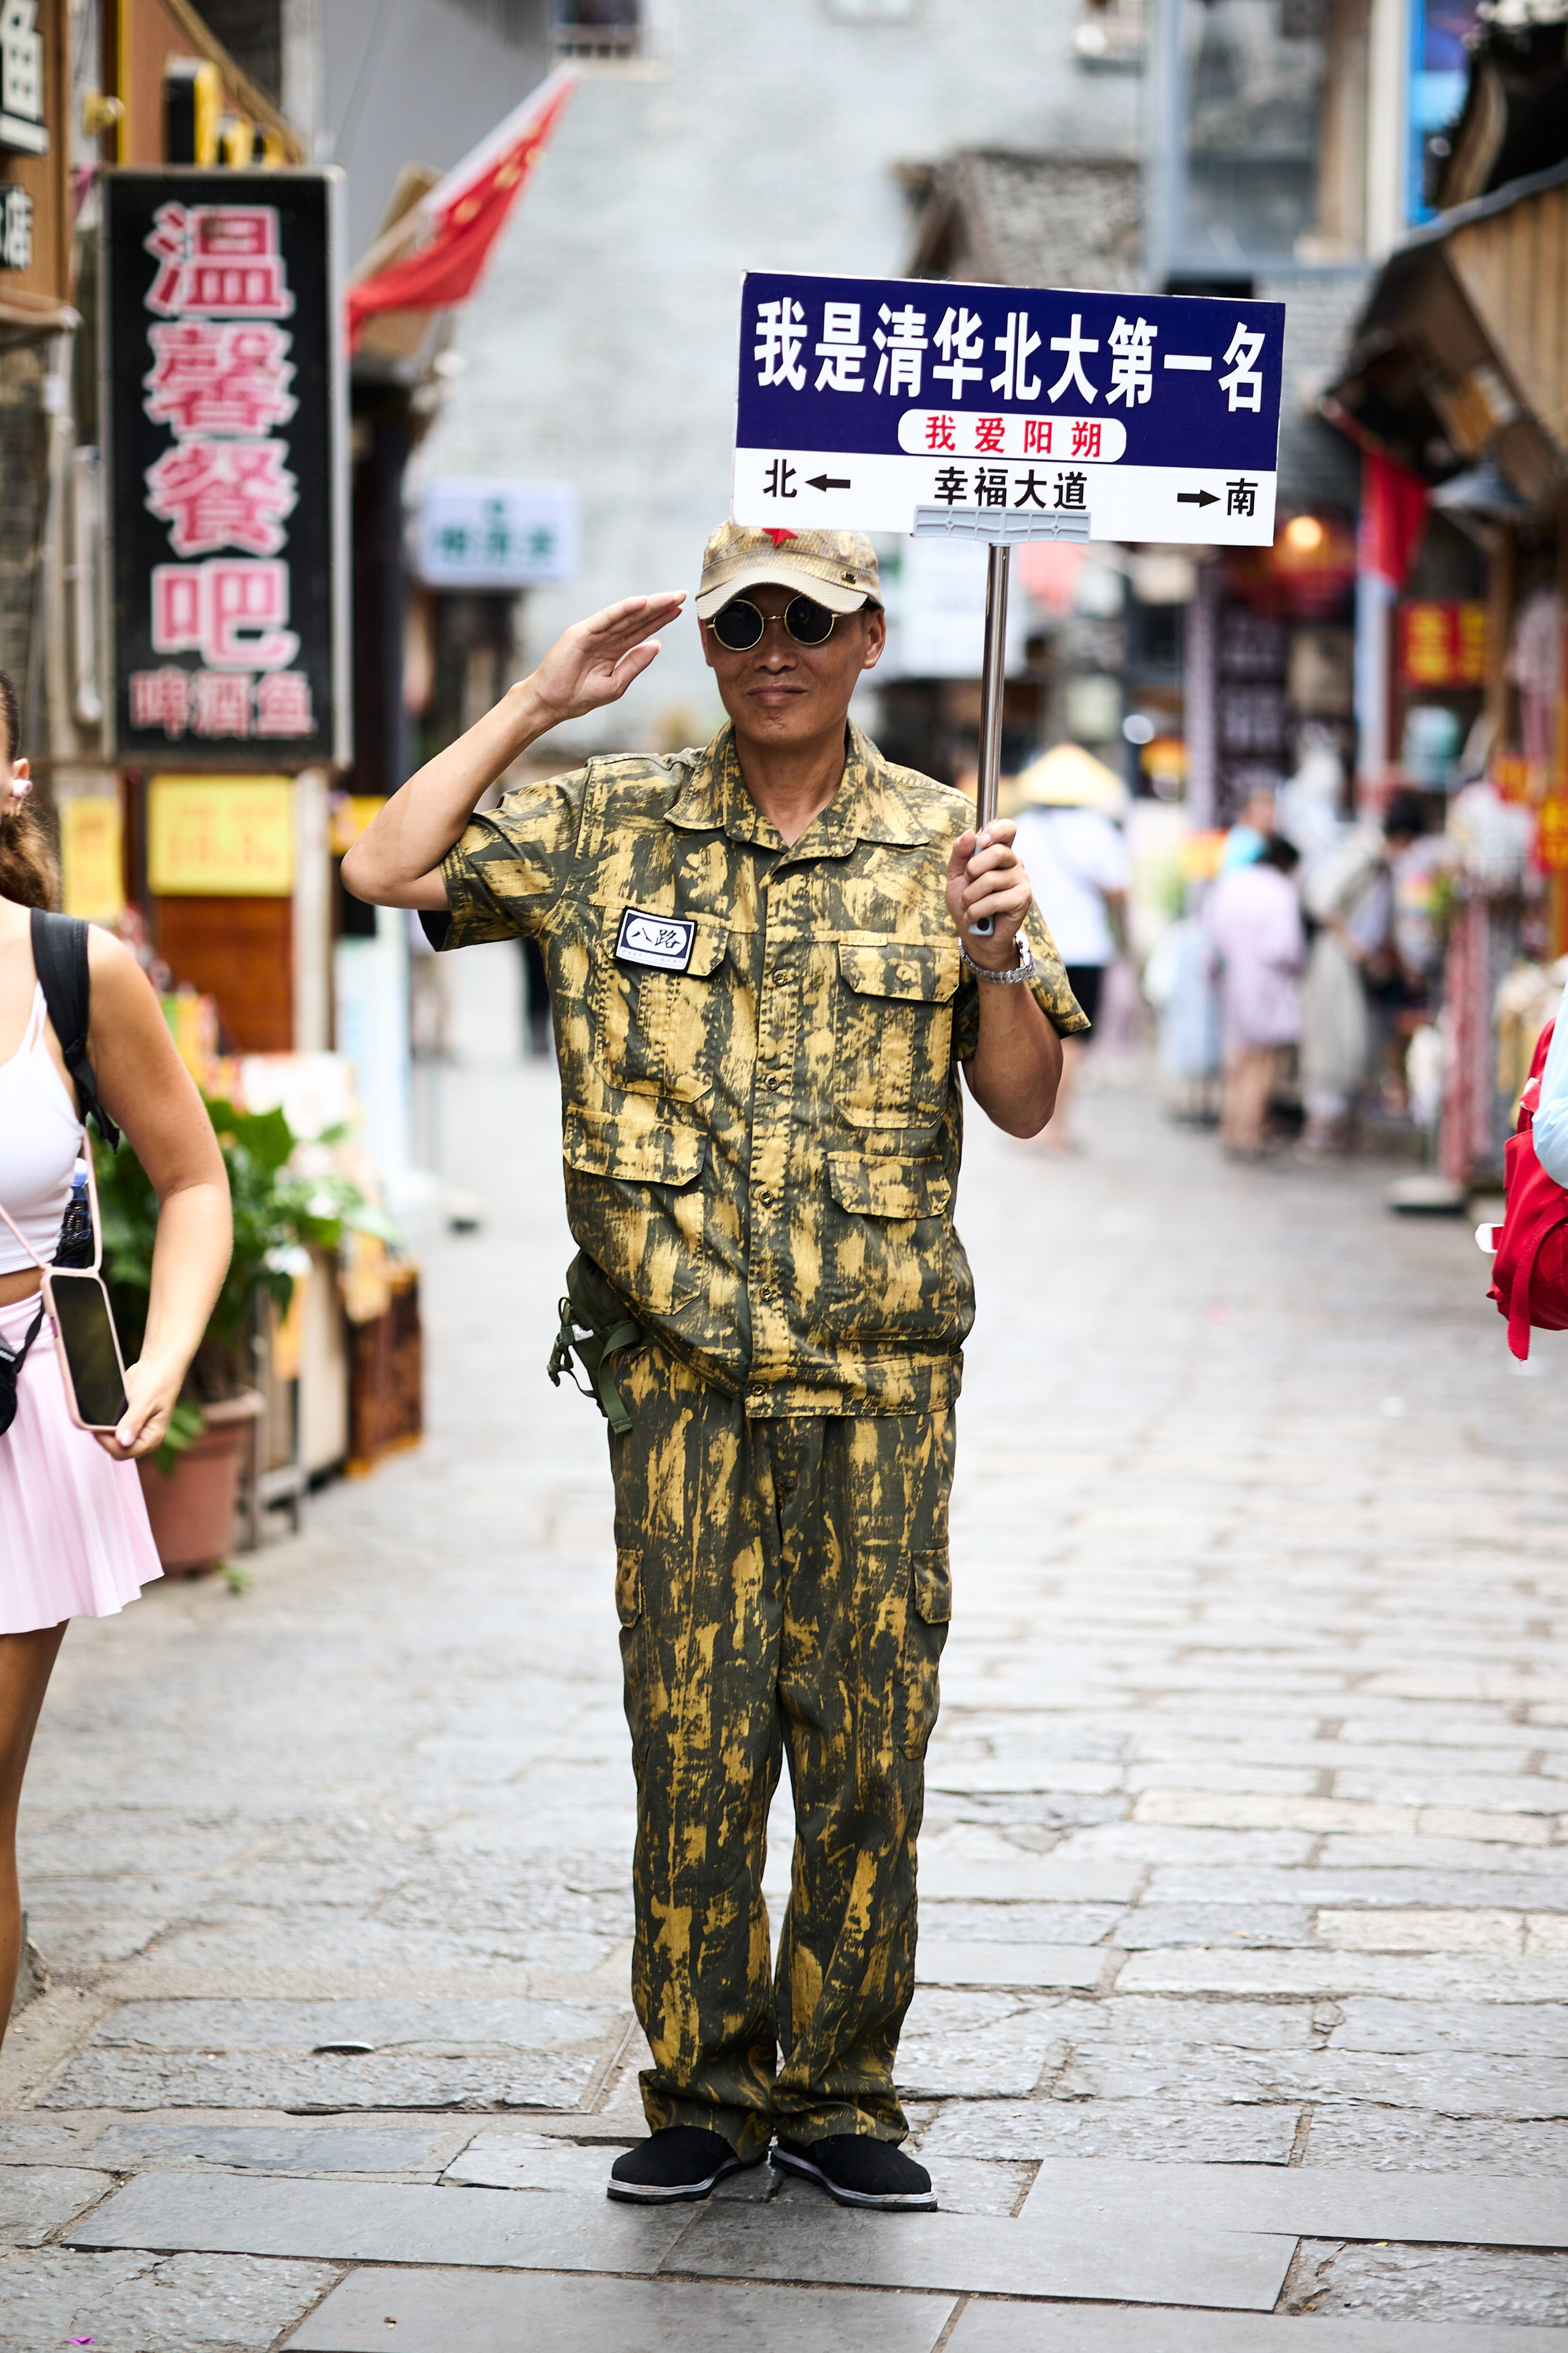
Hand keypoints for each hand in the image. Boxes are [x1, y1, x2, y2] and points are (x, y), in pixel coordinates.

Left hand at [96, 1353, 182, 1461]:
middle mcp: (142, 1437)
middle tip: (95, 1422)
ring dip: (102, 1430)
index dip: (109, 1443)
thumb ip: (133, 1422)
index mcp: (152, 1438)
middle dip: (105, 1438)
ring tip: (96, 1418)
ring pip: (111, 1439)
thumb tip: (122, 1441)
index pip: (125, 1452)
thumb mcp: (146, 1402)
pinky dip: (103, 1422)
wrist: (157, 1364)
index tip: (98, 1429)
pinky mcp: (124, 1420)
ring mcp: (133, 1429)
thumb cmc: (159, 1382)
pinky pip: (109, 1427)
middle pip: (116, 1449)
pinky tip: (100, 1413)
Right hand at [527, 594, 686, 724]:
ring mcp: (594, 632)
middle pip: (638, 619)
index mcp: (614, 650)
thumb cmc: (580, 696)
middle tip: (682, 595)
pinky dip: (623, 609)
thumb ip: (635, 663)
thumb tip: (657, 645)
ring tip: (669, 597)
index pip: (641, 631)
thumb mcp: (616, 683)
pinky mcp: (581, 632)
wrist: (552, 703)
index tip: (680, 610)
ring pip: (626, 615)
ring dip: (648, 605)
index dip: (660, 620)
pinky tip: (641, 602)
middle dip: (660, 607)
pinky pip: (606, 618)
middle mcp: (606, 637)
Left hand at [946, 820, 1032, 968]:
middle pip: (996, 851)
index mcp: (999, 851)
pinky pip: (994, 900)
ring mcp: (1021, 880)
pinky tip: (975, 916)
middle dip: (972, 870)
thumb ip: (960, 853)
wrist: (974, 935)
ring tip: (969, 905)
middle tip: (967, 883)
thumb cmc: (967, 903)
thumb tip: (969, 833)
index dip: (996, 830)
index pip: (1007, 829)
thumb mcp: (956, 875)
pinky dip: (976, 911)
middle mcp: (1014, 863)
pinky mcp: (1023, 899)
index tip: (981, 841)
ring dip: (970, 897)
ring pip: (990, 879)